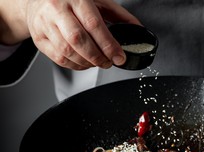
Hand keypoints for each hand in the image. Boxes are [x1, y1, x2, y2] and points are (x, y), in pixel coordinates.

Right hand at [24, 0, 139, 69]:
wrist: (39, 0)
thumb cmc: (72, 0)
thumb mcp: (98, 1)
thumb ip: (118, 15)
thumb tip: (138, 30)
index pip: (94, 25)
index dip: (109, 45)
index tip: (119, 57)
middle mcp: (57, 9)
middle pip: (78, 40)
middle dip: (98, 57)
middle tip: (108, 62)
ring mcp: (44, 24)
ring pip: (67, 51)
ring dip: (86, 63)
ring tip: (97, 62)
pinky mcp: (39, 38)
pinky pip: (59, 58)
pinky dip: (75, 66)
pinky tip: (84, 63)